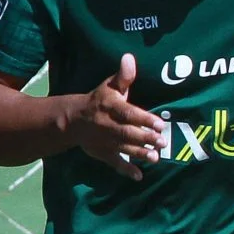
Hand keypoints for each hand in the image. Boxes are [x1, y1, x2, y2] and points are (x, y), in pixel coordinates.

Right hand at [64, 54, 164, 178]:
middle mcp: (107, 125)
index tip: (160, 124)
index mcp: (110, 107)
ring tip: (155, 158)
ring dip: (139, 153)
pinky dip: (125, 170)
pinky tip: (138, 176)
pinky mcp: (102, 153)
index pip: (129, 113)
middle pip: (127, 132)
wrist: (71, 119)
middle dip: (145, 137)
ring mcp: (104, 140)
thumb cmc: (99, 100)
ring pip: (123, 148)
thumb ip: (123, 76)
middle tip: (162, 141)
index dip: (144, 119)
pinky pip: (114, 162)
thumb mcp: (109, 86)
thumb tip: (129, 57)